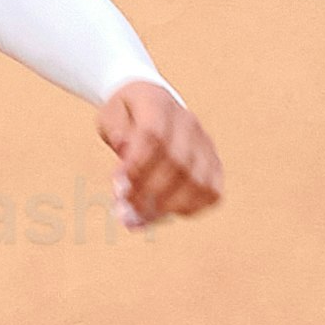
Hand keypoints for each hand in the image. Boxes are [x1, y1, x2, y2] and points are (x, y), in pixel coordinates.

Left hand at [101, 80, 222, 229]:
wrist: (152, 107)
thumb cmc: (127, 117)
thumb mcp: (110, 116)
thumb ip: (115, 132)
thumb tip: (124, 149)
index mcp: (158, 103)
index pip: (153, 135)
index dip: (137, 165)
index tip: (117, 188)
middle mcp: (188, 122)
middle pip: (177, 162)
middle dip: (148, 193)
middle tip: (123, 213)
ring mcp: (204, 144)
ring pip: (197, 181)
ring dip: (166, 207)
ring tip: (138, 221)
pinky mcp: (214, 164)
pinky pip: (211, 193)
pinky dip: (188, 209)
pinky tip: (161, 215)